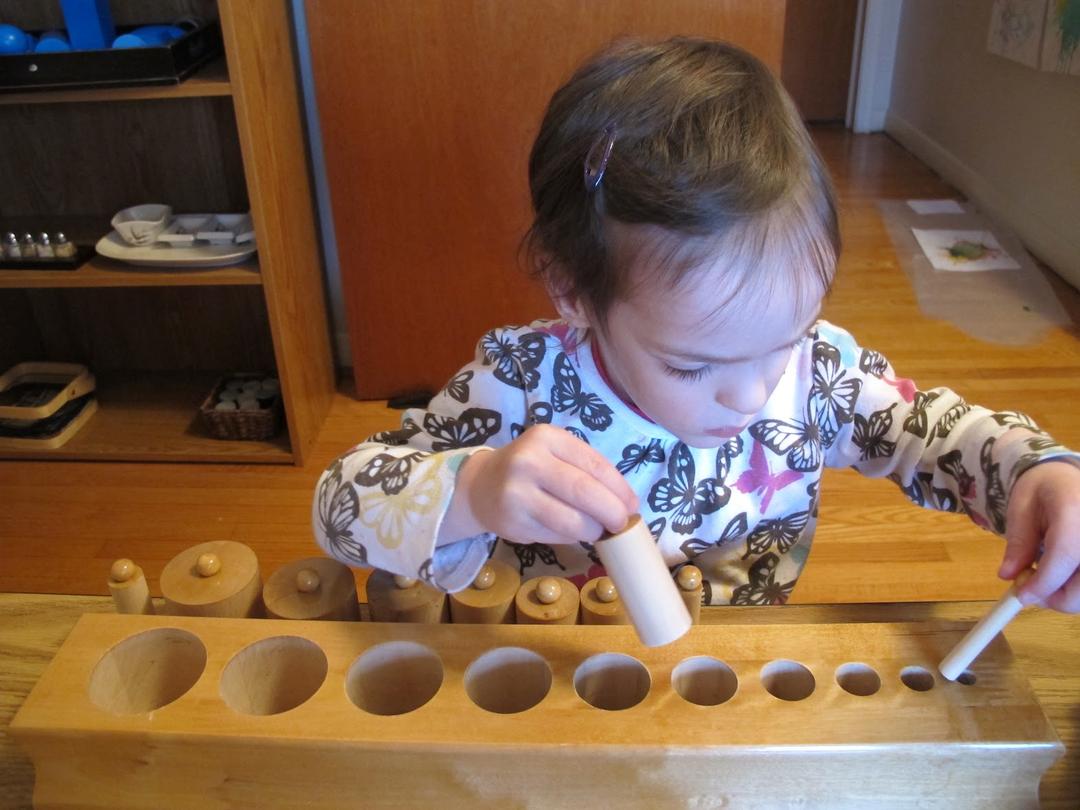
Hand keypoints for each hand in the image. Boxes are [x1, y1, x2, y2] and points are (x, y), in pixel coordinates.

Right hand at [439, 424, 637, 545]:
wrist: (481, 486)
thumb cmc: (530, 469)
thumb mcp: (555, 453)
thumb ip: (587, 470)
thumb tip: (628, 503)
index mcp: (547, 437)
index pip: (595, 465)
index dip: (620, 489)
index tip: (633, 505)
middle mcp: (529, 462)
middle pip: (585, 492)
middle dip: (612, 512)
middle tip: (622, 524)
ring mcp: (518, 494)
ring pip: (572, 520)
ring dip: (594, 530)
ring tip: (598, 530)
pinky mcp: (513, 523)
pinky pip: (556, 536)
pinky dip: (572, 537)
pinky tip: (571, 532)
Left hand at [999, 459, 1079, 612]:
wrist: (1068, 479)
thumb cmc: (1044, 489)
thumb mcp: (1021, 508)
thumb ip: (1018, 542)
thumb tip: (1008, 576)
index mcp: (1075, 510)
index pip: (1064, 555)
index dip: (1042, 583)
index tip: (1020, 595)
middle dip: (1057, 597)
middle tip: (1032, 591)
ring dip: (1068, 596)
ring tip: (1046, 581)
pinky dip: (1077, 589)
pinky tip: (1062, 576)